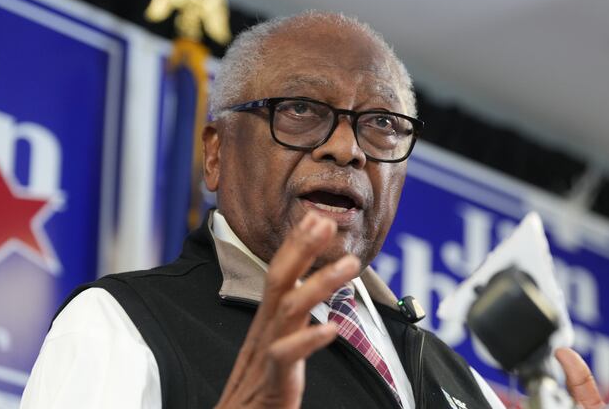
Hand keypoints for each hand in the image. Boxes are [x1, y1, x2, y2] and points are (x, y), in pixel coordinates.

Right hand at [215, 212, 358, 408]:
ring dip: (320, 283)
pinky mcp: (272, 384)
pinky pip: (286, 356)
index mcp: (268, 324)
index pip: (280, 275)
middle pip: (280, 279)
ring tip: (350, 265)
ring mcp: (266, 355)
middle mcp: (265, 333)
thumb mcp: (275, 352)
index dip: (296, 245)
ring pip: (289, 310)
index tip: (316, 219)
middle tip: (325, 222)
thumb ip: (291, 329)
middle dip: (302, 248)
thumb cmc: (257, 395)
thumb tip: (312, 312)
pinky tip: (333, 328)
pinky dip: (308, 340)